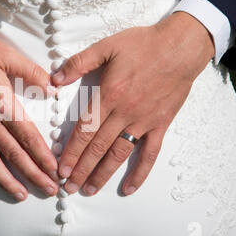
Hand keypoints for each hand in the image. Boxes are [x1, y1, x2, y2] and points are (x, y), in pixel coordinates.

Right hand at [0, 21, 58, 200]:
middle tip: (48, 190)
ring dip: (6, 181)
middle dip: (33, 174)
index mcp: (1, 103)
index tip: (55, 171)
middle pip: (13, 154)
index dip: (43, 155)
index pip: (27, 136)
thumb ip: (30, 71)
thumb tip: (53, 87)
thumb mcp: (4, 53)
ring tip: (21, 196)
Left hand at [52, 12, 214, 195]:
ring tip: (89, 190)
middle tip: (67, 188)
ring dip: (103, 174)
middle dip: (81, 170)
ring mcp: (143, 122)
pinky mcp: (160, 125)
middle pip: (98, 148)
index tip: (60, 169)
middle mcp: (124, 113)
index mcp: (108, 95)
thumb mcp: (106, 46)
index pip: (85, 131)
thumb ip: (79, 63)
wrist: (181, 46)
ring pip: (119, 154)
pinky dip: (140, 173)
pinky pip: (150, 153)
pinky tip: (129, 188)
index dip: (71, 152)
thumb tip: (54, 79)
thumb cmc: (143, 44)